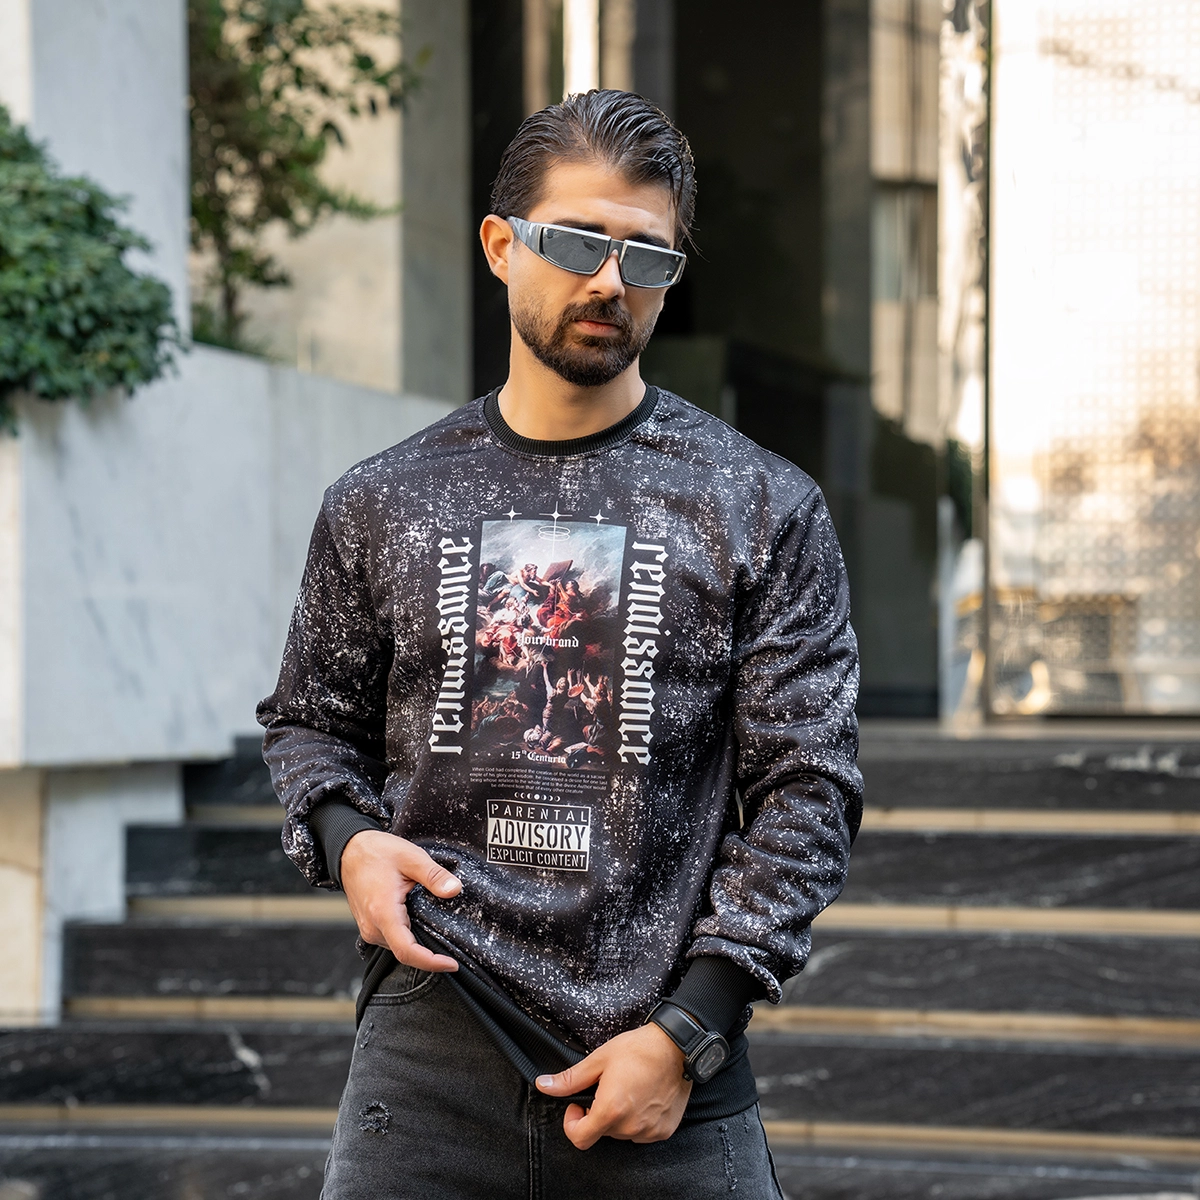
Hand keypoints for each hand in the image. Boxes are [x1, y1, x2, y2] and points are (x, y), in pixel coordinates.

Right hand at [340, 829, 460, 973]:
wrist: (350, 851)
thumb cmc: (377, 852)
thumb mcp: (411, 858)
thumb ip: (434, 875)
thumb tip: (454, 889)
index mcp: (383, 913)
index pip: (407, 951)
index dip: (431, 962)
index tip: (452, 965)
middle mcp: (372, 926)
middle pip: (405, 953)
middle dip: (430, 956)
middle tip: (455, 952)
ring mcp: (369, 928)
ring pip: (398, 947)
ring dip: (419, 946)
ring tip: (441, 936)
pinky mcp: (370, 926)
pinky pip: (392, 939)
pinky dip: (409, 938)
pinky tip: (422, 927)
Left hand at [535, 1023, 691, 1148]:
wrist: (677, 1046)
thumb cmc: (639, 1049)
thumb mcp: (599, 1059)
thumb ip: (570, 1079)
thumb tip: (544, 1085)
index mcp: (611, 1110)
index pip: (579, 1138)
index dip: (572, 1123)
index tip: (577, 1105)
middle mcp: (630, 1126)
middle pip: (601, 1132)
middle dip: (597, 1113)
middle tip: (607, 1087)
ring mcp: (649, 1131)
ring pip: (621, 1132)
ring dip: (618, 1117)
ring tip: (627, 1089)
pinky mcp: (663, 1130)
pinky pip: (641, 1132)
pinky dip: (637, 1119)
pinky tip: (643, 1097)